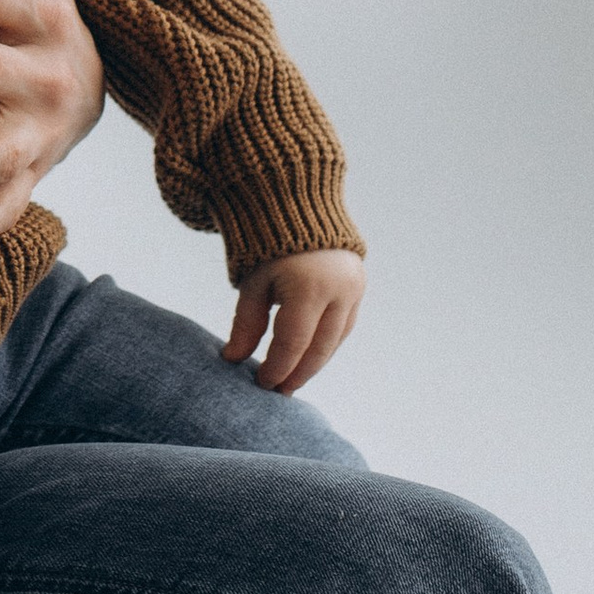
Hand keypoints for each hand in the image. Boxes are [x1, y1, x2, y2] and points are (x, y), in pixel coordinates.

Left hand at [221, 249, 363, 392]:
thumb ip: (246, 323)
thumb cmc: (266, 241)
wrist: (297, 200)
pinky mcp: (359, 283)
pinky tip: (310, 355)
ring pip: (336, 339)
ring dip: (315, 362)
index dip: (277, 368)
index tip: (262, 384)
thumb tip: (234, 360)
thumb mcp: (252, 282)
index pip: (293, 343)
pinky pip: (345, 323)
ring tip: (293, 378)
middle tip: (280, 393)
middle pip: (320, 347)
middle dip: (299, 373)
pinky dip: (327, 342)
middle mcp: (338, 289)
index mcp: (308, 286)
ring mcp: (354, 286)